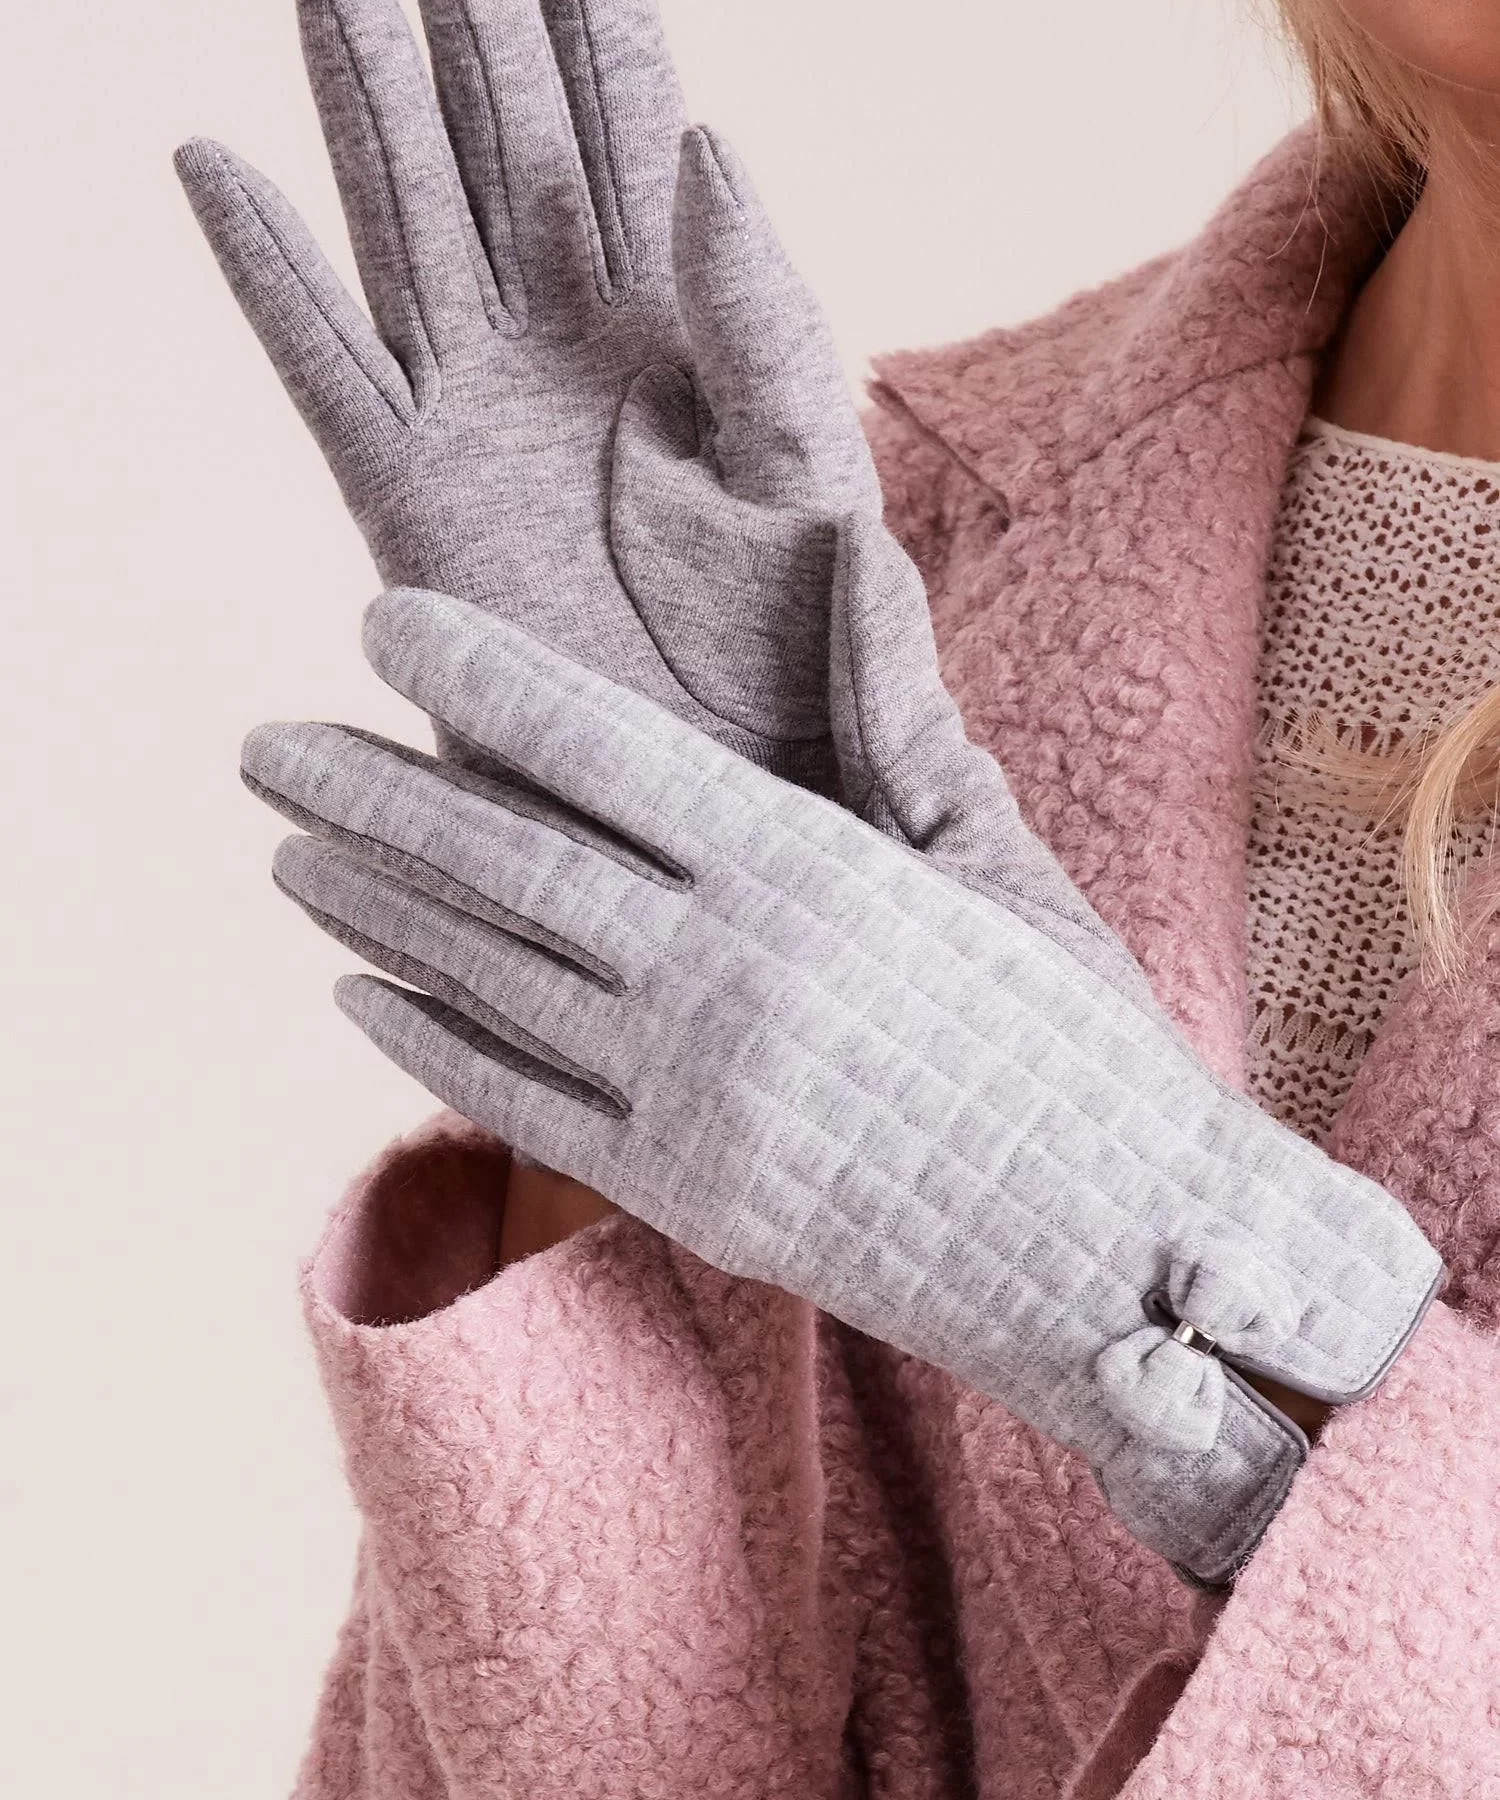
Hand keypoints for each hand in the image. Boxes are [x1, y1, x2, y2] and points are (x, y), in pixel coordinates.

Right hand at [176, 0, 877, 790]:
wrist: (733, 778)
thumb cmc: (799, 637)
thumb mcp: (807, 462)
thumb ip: (763, 310)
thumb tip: (709, 138)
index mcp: (681, 322)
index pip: (632, 132)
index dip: (598, 12)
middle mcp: (565, 345)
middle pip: (504, 143)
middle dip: (471, 11)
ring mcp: (475, 412)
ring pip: (406, 217)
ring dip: (362, 94)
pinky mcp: (405, 499)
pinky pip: (321, 365)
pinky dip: (267, 274)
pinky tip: (218, 164)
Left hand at [243, 589, 1441, 1586]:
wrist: (1126, 1247)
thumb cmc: (1076, 1037)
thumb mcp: (997, 862)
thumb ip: (892, 725)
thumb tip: (856, 554)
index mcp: (810, 869)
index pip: (603, 748)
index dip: (480, 679)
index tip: (377, 622)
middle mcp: (731, 974)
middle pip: (511, 864)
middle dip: (372, 793)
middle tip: (263, 745)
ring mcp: (696, 1095)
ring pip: (494, 981)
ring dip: (377, 910)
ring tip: (288, 852)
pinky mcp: (688, 1194)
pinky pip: (523, 1106)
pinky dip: (429, 1046)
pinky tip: (359, 995)